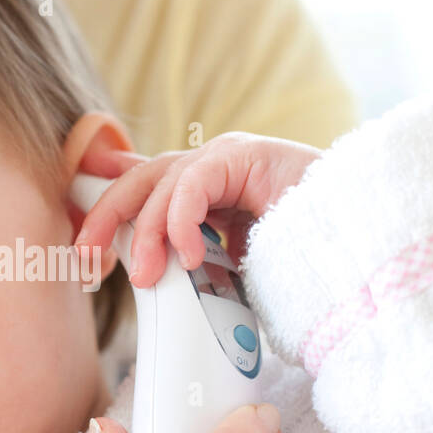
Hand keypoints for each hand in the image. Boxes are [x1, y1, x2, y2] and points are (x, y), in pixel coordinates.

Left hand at [72, 132, 321, 281]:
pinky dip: (182, 221)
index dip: (102, 201)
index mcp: (204, 190)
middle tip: (85, 263)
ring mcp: (228, 157)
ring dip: (146, 235)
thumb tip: (152, 277)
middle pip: (138, 182)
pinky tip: (189, 256)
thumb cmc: (300, 263)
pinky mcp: (247, 156)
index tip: (73, 234)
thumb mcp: (229, 270)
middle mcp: (211, 166)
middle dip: (103, 220)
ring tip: (146, 277)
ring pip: (161, 184)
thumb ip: (194, 263)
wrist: (358, 247)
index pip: (141, 185)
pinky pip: (194, 182)